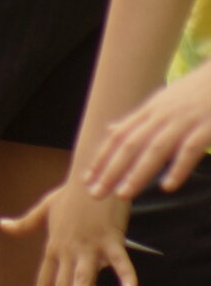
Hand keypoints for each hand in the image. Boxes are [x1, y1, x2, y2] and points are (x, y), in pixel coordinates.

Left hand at [0, 183, 135, 285]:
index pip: (42, 284)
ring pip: (82, 278)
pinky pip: (119, 259)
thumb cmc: (70, 194)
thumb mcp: (43, 209)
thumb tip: (1, 225)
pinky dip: (125, 273)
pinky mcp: (110, 237)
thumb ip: (24, 223)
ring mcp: (89, 245)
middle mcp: (68, 250)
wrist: (91, 171)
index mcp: (53, 248)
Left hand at [87, 64, 210, 199]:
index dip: (102, 158)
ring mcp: (184, 121)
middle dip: (111, 170)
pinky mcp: (207, 127)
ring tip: (123, 194)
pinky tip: (167, 186)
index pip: (119, 137)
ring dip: (138, 172)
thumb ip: (137, 119)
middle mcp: (161, 115)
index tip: (87, 179)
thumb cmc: (196, 91)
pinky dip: (178, 167)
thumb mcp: (161, 101)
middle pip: (131, 145)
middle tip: (95, 193)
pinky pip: (190, 149)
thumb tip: (111, 129)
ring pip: (155, 148)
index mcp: (149, 110)